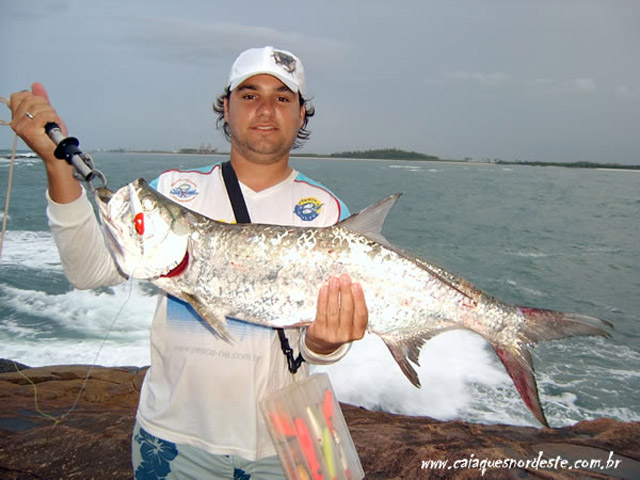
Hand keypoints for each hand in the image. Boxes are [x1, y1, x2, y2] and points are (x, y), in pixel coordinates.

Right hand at [9, 83, 79, 202]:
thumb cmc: (53, 138)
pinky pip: (44, 115)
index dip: (34, 98)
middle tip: (51, 119)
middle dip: (46, 106)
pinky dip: (54, 119)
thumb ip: (41, 100)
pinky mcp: (29, 130)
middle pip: (31, 99)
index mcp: (17, 117)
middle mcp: (16, 122)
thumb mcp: (47, 114)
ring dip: (52, 114)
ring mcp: (21, 126)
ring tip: (52, 124)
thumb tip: (36, 84)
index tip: (43, 108)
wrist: (58, 155)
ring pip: (39, 107)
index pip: (19, 96)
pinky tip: (54, 126)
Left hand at [305, 273, 367, 354]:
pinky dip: (323, 299)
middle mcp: (346, 335)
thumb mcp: (351, 323)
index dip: (359, 299)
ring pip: (333, 310)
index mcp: (358, 332)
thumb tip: (352, 285)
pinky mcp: (319, 331)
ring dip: (334, 292)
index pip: (361, 314)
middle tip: (344, 278)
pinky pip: (321, 312)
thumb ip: (354, 308)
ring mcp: (332, 334)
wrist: (322, 343)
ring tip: (334, 280)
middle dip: (346, 291)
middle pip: (347, 310)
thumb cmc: (339, 327)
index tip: (356, 285)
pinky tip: (324, 289)